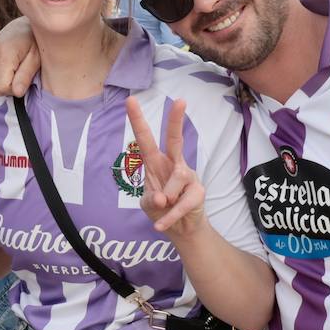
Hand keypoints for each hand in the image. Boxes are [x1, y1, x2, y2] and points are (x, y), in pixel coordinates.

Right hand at [0, 16, 38, 95]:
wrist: (22, 25)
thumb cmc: (34, 41)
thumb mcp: (36, 59)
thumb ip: (25, 76)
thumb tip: (17, 93)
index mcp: (3, 55)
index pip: (2, 88)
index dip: (14, 89)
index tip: (23, 78)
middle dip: (9, 86)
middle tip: (20, 73)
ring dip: (3, 81)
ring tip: (14, 67)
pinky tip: (6, 65)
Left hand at [126, 96, 204, 234]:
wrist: (181, 229)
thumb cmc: (161, 209)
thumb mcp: (148, 203)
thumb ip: (151, 199)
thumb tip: (162, 198)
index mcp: (156, 162)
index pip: (145, 139)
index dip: (138, 121)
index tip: (130, 100)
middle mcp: (173, 164)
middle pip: (175, 139)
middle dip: (176, 120)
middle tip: (181, 100)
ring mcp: (188, 176)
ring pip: (177, 179)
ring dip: (166, 198)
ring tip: (163, 207)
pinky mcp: (199, 192)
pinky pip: (182, 203)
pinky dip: (169, 217)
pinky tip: (161, 226)